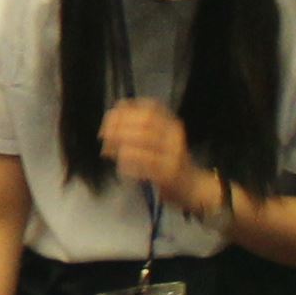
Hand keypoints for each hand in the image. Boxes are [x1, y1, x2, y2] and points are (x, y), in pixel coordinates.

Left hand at [100, 99, 217, 215]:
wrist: (192, 187)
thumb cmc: (168, 162)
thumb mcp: (159, 140)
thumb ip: (140, 128)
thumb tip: (113, 116)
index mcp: (172, 124)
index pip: (151, 107)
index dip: (127, 109)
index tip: (110, 117)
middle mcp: (175, 135)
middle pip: (145, 122)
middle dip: (120, 125)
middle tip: (103, 135)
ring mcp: (174, 154)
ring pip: (144, 140)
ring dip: (120, 143)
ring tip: (107, 150)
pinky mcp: (169, 173)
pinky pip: (145, 163)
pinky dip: (128, 162)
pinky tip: (120, 166)